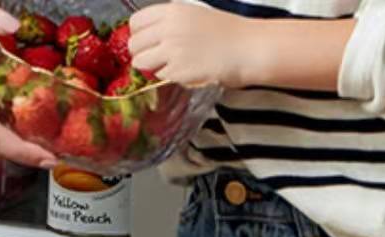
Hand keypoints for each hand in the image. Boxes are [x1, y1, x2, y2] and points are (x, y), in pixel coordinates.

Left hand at [128, 4, 256, 88]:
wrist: (250, 48)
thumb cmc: (230, 32)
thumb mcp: (197, 13)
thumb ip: (172, 21)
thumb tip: (150, 35)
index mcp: (173, 11)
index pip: (136, 22)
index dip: (139, 34)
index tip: (147, 42)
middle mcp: (169, 28)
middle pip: (134, 45)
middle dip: (143, 53)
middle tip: (158, 58)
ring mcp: (172, 50)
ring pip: (141, 62)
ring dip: (153, 67)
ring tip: (171, 65)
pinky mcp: (179, 70)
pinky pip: (161, 76)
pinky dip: (171, 77)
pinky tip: (187, 71)